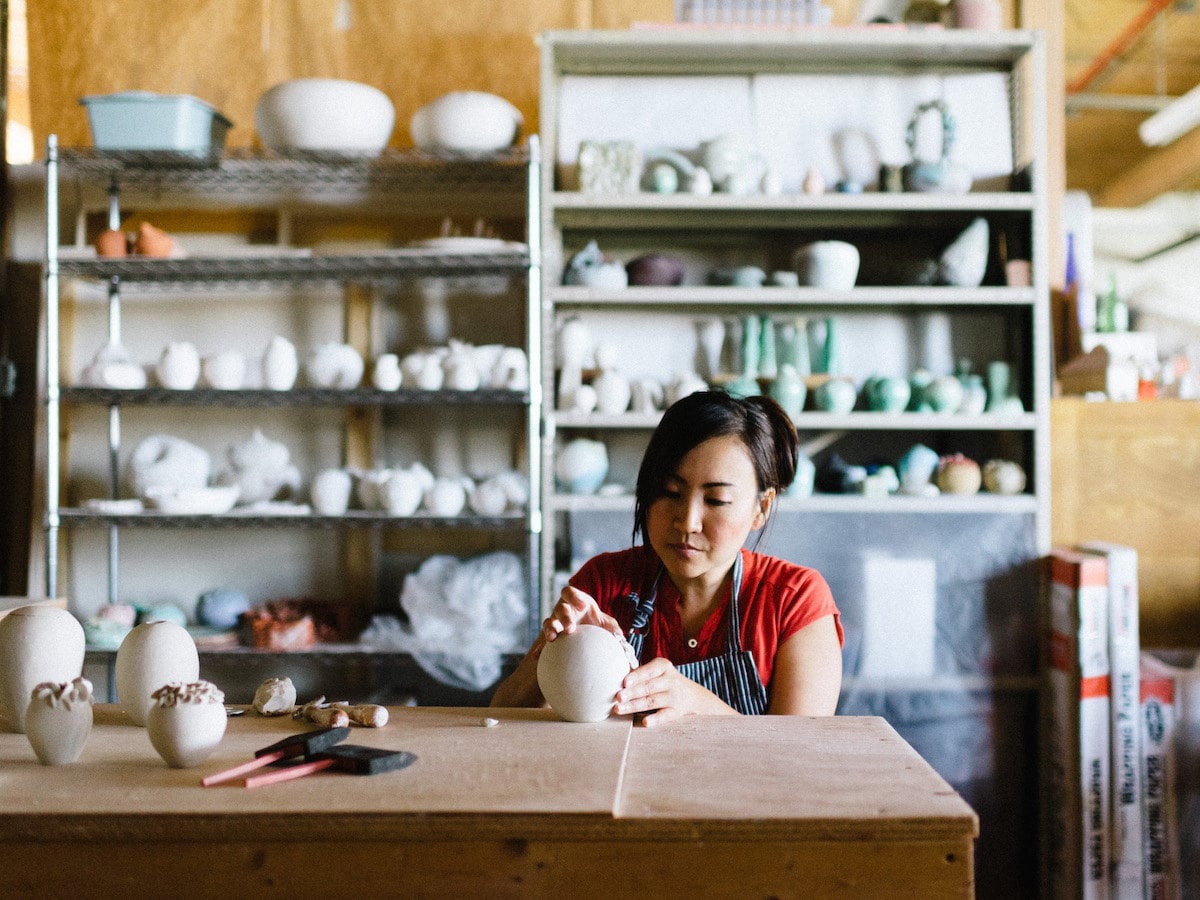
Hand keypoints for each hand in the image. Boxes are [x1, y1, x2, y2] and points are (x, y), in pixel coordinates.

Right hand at [541, 585, 622, 643]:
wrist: (586, 633)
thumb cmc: (596, 624)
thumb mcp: (605, 623)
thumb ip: (613, 628)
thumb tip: (621, 638)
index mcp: (574, 601)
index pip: (569, 592)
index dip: (574, 596)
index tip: (583, 606)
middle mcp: (562, 609)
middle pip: (560, 608)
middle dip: (564, 616)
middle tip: (571, 628)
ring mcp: (555, 622)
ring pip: (548, 622)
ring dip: (550, 629)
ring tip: (552, 638)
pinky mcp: (551, 636)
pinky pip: (542, 641)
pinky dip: (539, 648)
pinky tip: (537, 657)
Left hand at [614, 657, 736, 725]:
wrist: (692, 695)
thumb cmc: (664, 681)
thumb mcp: (656, 672)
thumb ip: (639, 673)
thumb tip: (612, 676)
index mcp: (663, 666)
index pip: (649, 671)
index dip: (637, 676)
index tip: (624, 682)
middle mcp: (670, 680)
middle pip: (649, 687)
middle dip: (632, 692)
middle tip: (618, 697)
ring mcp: (674, 697)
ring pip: (652, 701)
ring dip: (635, 705)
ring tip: (619, 709)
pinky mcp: (677, 712)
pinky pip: (665, 716)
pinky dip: (655, 719)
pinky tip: (645, 722)